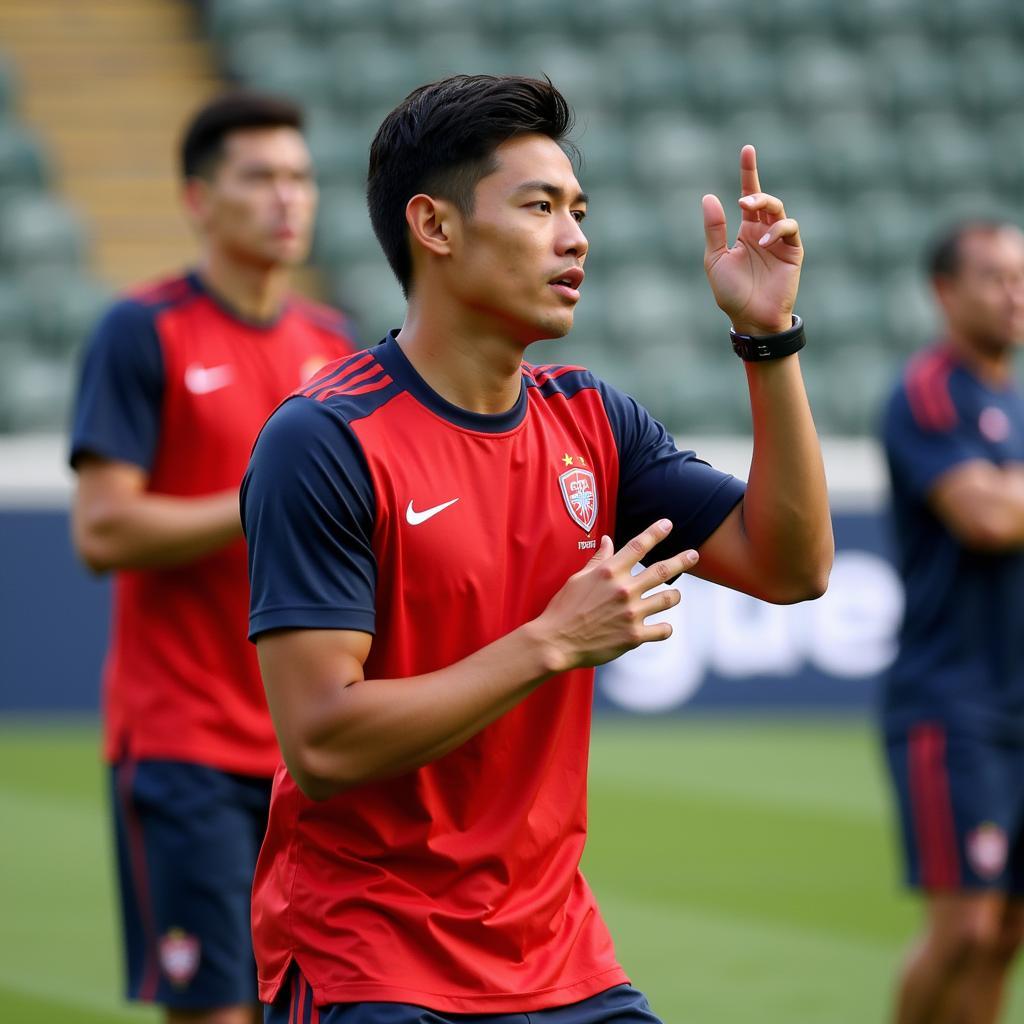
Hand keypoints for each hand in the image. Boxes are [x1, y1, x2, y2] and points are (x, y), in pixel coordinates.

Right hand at [529, 519, 698, 672]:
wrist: (556, 641)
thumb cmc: (564, 608)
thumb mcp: (578, 578)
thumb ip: (597, 560)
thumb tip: (607, 540)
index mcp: (609, 572)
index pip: (638, 546)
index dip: (655, 533)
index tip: (668, 524)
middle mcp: (624, 590)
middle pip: (661, 570)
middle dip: (682, 560)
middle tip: (695, 554)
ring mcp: (632, 613)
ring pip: (668, 599)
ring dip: (674, 596)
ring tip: (675, 595)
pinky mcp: (634, 636)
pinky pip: (663, 630)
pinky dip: (665, 627)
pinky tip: (662, 626)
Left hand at [702, 144, 802, 336]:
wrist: (751, 318)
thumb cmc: (731, 293)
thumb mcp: (715, 259)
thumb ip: (714, 229)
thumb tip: (709, 197)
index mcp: (745, 231)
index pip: (749, 195)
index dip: (749, 172)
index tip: (747, 149)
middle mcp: (763, 231)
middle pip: (764, 199)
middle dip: (756, 191)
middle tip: (745, 198)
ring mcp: (779, 241)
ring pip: (779, 210)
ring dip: (766, 207)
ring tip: (752, 221)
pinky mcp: (793, 251)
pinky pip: (790, 229)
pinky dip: (778, 229)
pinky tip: (765, 242)